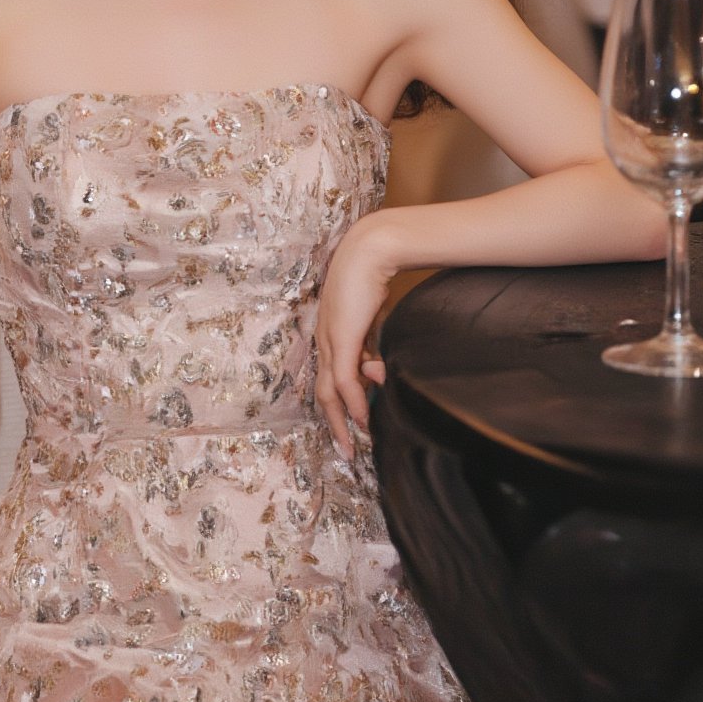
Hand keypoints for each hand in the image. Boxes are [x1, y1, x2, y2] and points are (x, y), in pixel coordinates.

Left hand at [314, 212, 396, 457]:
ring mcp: (330, 341)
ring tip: (355, 443)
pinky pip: (345, 380)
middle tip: (346, 451)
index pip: (328, 379)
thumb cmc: (371, 279)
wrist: (371, 250)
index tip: (349, 427)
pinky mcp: (341, 339)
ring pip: (330, 393)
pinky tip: (363, 419)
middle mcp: (323, 342)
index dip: (337, 406)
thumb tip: (379, 375)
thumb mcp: (371, 321)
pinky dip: (353, 403)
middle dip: (335, 424)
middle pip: (323, 393)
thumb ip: (371, 348)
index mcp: (328, 336)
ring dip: (342, 421)